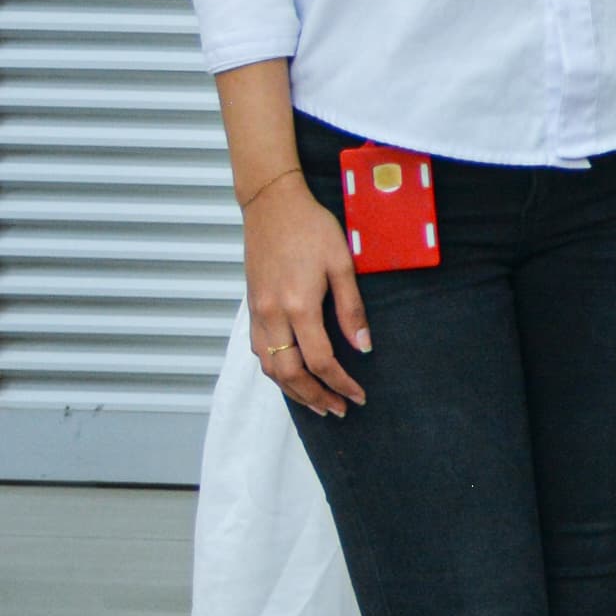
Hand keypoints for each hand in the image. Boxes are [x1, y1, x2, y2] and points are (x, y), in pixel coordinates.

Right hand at [242, 174, 367, 415]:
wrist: (272, 205)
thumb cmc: (312, 228)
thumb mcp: (342, 263)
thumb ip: (351, 309)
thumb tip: (363, 347)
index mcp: (298, 306)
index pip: (320, 361)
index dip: (341, 383)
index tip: (358, 396)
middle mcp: (272, 315)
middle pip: (290, 374)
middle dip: (315, 397)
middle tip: (339, 410)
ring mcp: (257, 313)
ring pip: (269, 367)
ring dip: (293, 390)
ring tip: (318, 402)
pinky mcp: (252, 307)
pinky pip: (260, 351)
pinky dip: (276, 371)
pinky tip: (293, 376)